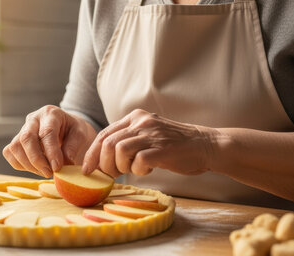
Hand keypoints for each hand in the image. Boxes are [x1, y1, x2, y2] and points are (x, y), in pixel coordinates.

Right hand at [2, 105, 96, 177]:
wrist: (66, 128)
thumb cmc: (73, 131)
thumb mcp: (80, 135)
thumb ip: (72, 147)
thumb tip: (64, 164)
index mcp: (51, 113)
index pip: (47, 132)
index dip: (51, 152)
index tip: (57, 168)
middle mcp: (33, 119)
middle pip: (26, 138)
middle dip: (36, 159)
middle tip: (49, 173)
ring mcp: (22, 129)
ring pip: (15, 147)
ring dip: (28, 164)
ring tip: (44, 172)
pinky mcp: (16, 140)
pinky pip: (9, 153)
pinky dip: (20, 165)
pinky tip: (35, 168)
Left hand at [82, 109, 216, 177]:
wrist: (206, 145)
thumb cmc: (174, 146)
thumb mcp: (148, 134)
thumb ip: (128, 141)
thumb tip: (102, 160)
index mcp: (135, 117)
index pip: (104, 134)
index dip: (92, 154)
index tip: (87, 170)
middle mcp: (141, 122)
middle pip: (107, 143)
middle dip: (104, 164)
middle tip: (111, 175)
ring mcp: (152, 134)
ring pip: (119, 150)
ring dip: (120, 167)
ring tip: (132, 171)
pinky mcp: (162, 149)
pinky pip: (139, 162)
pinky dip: (138, 171)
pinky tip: (147, 170)